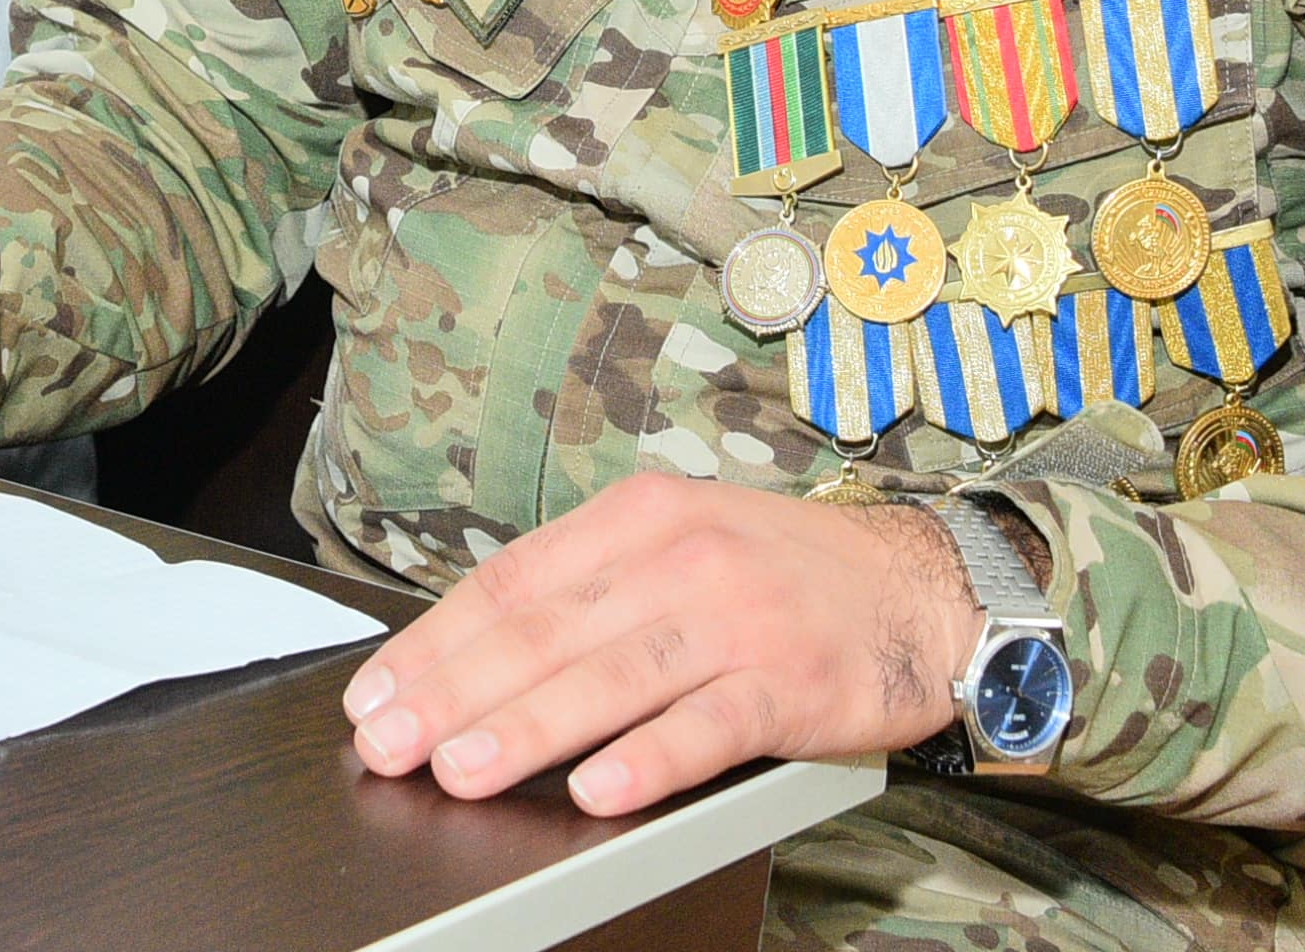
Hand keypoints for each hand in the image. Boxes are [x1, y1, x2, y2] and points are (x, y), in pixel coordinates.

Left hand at [342, 475, 982, 814]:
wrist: (927, 586)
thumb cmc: (790, 573)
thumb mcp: (683, 541)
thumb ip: (591, 586)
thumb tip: (477, 650)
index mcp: (641, 517)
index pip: (513, 580)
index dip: (436, 640)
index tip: (377, 691)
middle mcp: (682, 558)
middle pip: (546, 630)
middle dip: (452, 692)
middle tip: (388, 742)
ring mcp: (738, 620)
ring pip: (612, 677)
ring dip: (527, 726)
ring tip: (460, 767)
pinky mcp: (792, 682)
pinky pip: (708, 725)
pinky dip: (649, 758)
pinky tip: (598, 787)